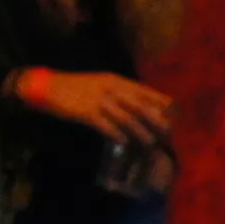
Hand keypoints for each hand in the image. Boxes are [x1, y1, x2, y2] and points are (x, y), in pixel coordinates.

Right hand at [22, 68, 173, 144]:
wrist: (49, 87)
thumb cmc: (77, 89)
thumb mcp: (101, 85)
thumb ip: (120, 94)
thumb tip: (140, 109)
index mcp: (116, 80)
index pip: (145, 91)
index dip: (161, 102)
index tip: (175, 114)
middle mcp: (111, 88)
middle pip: (140, 104)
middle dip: (156, 119)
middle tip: (168, 133)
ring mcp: (99, 99)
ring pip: (125, 117)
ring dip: (140, 131)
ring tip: (151, 143)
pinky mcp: (87, 112)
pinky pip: (106, 125)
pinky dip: (116, 134)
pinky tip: (125, 143)